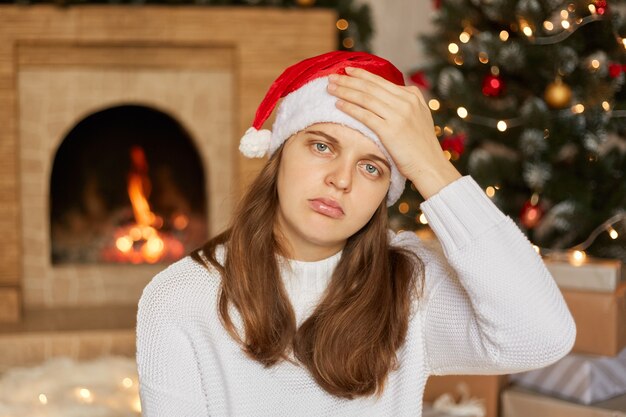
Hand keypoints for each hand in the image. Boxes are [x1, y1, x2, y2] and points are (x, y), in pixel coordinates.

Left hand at [327, 67, 460, 198]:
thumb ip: (406, 102)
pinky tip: (339, 104)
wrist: (430, 165)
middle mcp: (405, 102)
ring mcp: (398, 115)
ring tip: (330, 88)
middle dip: (349, 80)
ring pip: (366, 98)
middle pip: (370, 87)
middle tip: (332, 76)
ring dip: (345, 91)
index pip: (381, 81)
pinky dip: (350, 108)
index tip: (347, 70)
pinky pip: (365, 115)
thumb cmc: (421, 145)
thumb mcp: (420, 116)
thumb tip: (390, 92)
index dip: (362, 74)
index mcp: (412, 96)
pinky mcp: (390, 130)